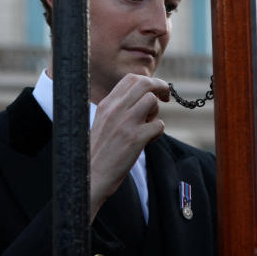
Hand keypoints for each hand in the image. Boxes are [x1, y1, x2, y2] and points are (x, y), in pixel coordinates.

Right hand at [88, 74, 169, 218]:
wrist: (90, 176)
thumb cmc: (99, 151)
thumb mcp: (102, 122)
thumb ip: (118, 108)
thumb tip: (143, 98)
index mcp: (106, 104)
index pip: (130, 79)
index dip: (148, 81)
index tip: (155, 91)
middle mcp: (115, 110)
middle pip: (144, 84)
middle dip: (160, 87)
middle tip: (166, 97)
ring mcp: (126, 123)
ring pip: (152, 101)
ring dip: (157, 112)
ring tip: (149, 125)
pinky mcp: (135, 139)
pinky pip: (159, 125)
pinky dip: (158, 132)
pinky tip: (149, 140)